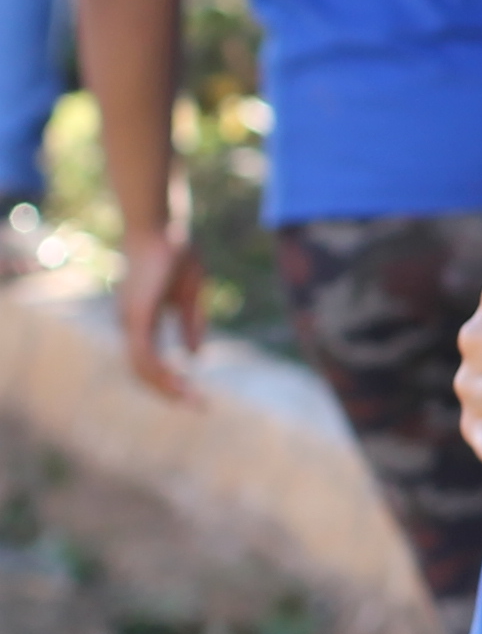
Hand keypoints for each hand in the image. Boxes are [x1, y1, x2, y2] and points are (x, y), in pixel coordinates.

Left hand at [113, 223, 205, 401]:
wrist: (161, 227)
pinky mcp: (137, 316)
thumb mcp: (191, 294)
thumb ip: (192, 324)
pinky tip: (181, 380)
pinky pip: (144, 354)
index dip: (171, 380)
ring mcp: (130, 321)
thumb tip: (194, 356)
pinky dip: (161, 372)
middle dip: (170, 392)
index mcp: (141, 320)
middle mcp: (130, 324)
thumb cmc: (175, 252)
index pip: (150, 361)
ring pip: (142, 368)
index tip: (197, 395)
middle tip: (200, 406)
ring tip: (193, 400)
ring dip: (167, 388)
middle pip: (143, 372)